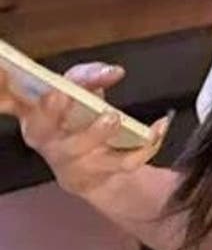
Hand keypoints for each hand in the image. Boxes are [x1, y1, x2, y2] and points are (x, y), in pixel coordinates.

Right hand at [0, 62, 169, 197]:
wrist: (95, 173)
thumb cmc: (78, 124)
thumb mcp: (80, 95)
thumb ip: (89, 77)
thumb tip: (112, 71)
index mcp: (32, 113)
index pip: (9, 99)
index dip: (7, 88)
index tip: (32, 81)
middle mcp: (44, 138)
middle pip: (44, 127)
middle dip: (52, 110)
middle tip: (69, 96)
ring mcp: (68, 161)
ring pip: (80, 148)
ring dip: (97, 132)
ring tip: (114, 117)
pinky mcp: (94, 177)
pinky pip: (121, 162)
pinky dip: (144, 145)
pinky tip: (159, 128)